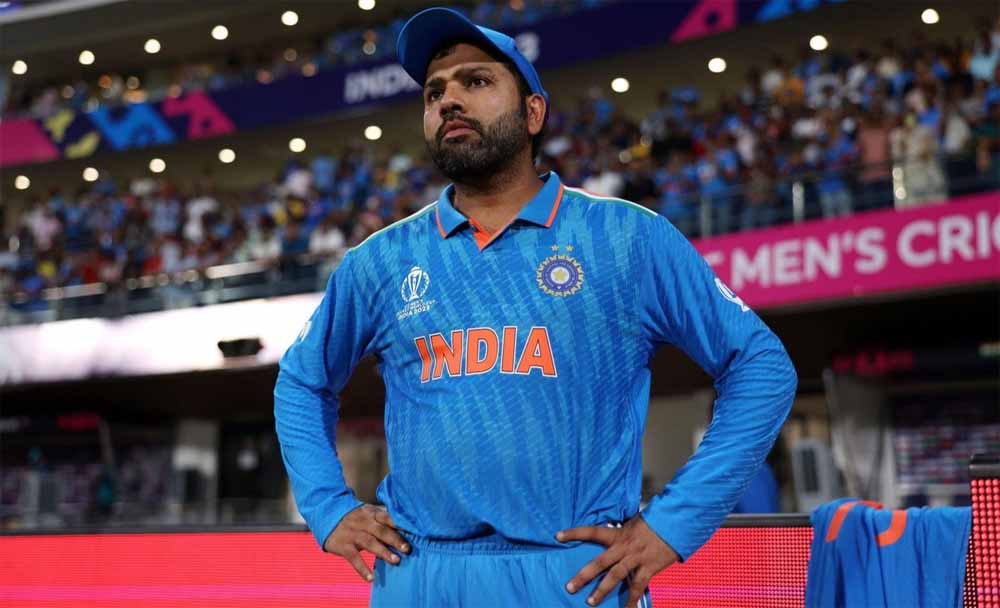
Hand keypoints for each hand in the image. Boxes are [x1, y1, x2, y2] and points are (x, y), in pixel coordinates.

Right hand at [323, 504, 410, 581]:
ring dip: (383, 552)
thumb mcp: (368, 513)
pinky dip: (362, 568)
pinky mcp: (343, 546)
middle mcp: (363, 522)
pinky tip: (371, 578)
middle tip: (407, 549)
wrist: (326, 515)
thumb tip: (408, 526)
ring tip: (396, 561)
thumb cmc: (355, 517)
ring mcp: (353, 534)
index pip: (388, 517)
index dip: (400, 524)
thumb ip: (384, 519)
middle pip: (381, 530)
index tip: (414, 532)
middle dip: (395, 539)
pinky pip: (354, 558)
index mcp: (372, 513)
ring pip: (369, 542)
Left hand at [557, 515, 678, 606]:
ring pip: (615, 576)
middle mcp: (624, 547)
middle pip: (600, 562)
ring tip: (590, 602)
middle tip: (570, 587)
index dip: (574, 533)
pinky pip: (638, 587)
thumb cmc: (654, 522)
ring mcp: (636, 558)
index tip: (557, 536)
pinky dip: (632, 600)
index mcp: (618, 534)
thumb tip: (612, 538)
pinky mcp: (648, 568)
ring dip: (602, 590)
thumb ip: (622, 532)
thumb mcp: (633, 523)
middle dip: (584, 575)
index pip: (591, 532)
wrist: (675, 523)